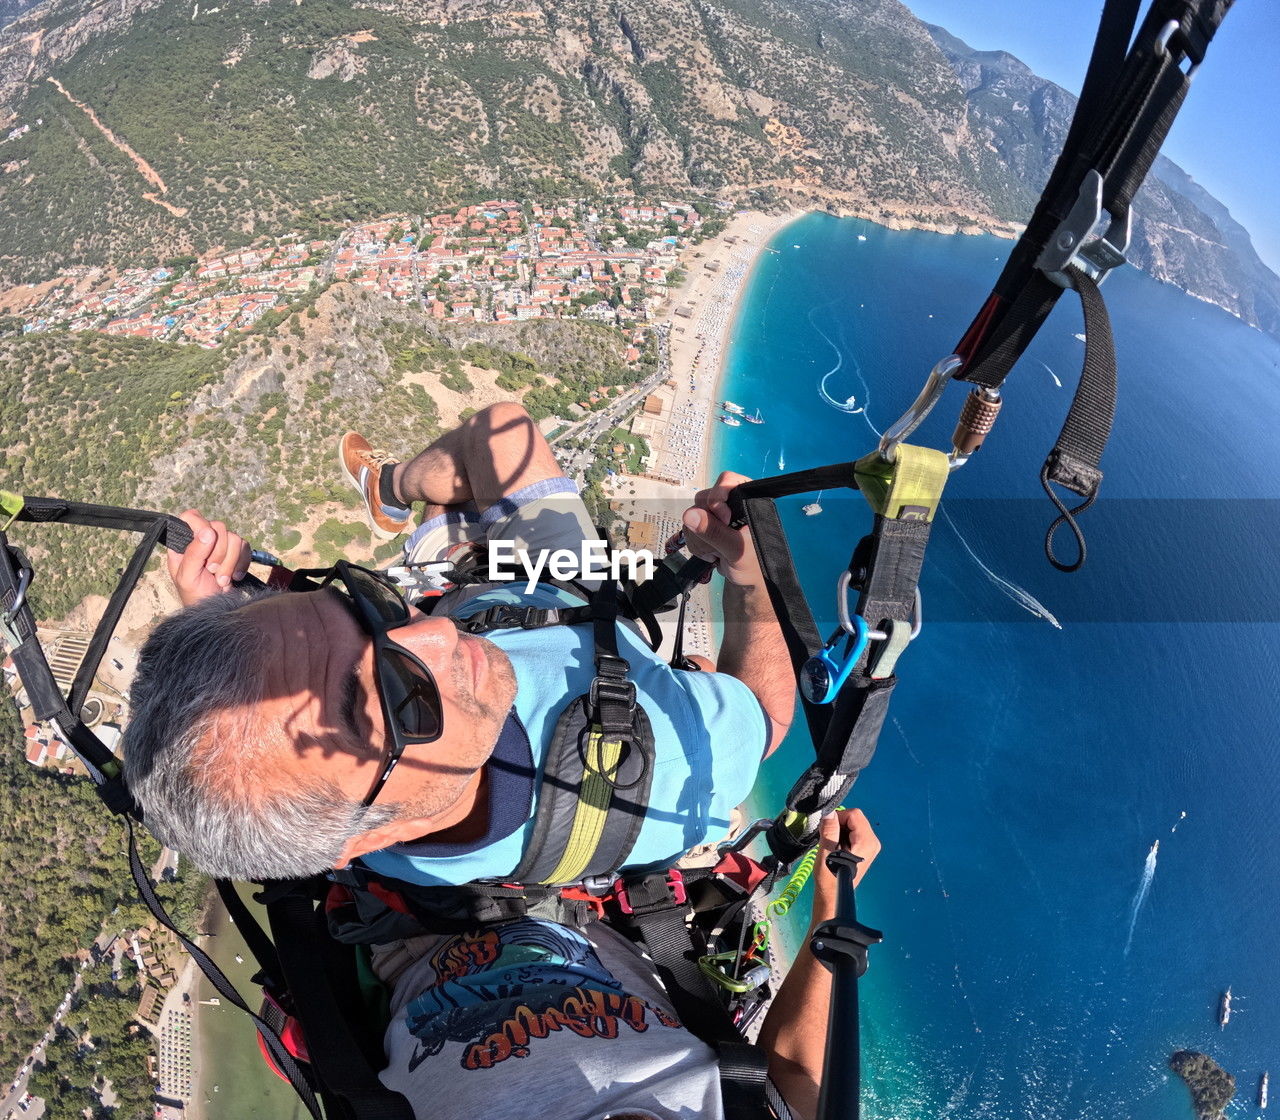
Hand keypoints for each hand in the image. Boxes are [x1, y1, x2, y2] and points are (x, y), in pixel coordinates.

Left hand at [168, 509, 251, 606]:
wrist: (216, 610)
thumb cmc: (195, 595)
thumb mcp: (188, 576)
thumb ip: (195, 553)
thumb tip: (208, 531)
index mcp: (184, 542)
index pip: (192, 517)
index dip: (201, 527)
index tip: (205, 546)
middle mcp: (203, 539)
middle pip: (219, 527)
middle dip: (218, 553)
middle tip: (211, 570)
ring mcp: (222, 546)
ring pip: (235, 538)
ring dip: (230, 562)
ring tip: (221, 579)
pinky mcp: (238, 553)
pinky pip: (246, 547)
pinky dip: (241, 564)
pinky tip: (234, 576)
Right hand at [681, 471, 763, 586]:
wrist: (746, 580)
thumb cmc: (753, 564)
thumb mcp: (735, 549)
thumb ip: (714, 532)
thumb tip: (690, 514)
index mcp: (746, 499)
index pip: (726, 481)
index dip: (718, 498)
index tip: (724, 520)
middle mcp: (730, 502)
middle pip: (703, 499)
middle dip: (707, 526)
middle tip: (721, 543)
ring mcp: (716, 514)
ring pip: (692, 515)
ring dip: (700, 539)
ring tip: (717, 552)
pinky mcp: (705, 525)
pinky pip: (688, 528)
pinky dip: (696, 544)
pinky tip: (711, 553)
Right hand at [810, 808, 880, 922]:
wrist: (833, 894)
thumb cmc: (829, 875)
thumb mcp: (826, 851)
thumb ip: (829, 830)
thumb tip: (829, 812)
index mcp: (867, 842)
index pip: (854, 814)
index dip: (838, 817)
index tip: (827, 829)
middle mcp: (873, 841)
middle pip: (856, 818)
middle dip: (840, 822)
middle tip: (829, 837)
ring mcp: (871, 845)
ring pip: (854, 823)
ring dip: (841, 828)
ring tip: (833, 843)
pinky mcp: (867, 848)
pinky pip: (855, 831)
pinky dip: (844, 833)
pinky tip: (837, 845)